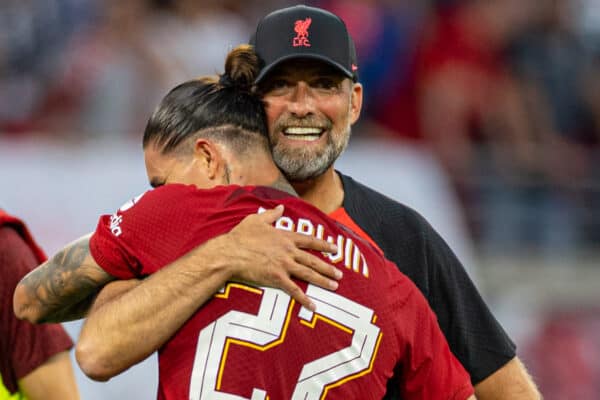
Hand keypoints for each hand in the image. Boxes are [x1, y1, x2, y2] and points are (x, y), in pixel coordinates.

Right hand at [213, 205, 341, 310]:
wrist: (230, 253)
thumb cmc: (241, 236)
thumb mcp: (256, 220)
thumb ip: (271, 214)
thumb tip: (281, 208)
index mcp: (285, 236)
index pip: (309, 240)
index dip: (323, 245)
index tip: (334, 249)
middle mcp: (288, 251)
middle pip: (313, 260)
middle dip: (328, 267)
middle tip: (339, 274)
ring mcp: (284, 265)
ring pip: (308, 274)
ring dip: (323, 280)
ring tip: (334, 286)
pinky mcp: (277, 278)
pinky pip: (294, 290)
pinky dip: (304, 298)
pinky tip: (313, 305)